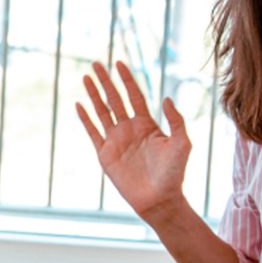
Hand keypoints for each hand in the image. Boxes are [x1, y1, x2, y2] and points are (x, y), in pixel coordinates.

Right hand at [75, 60, 192, 223]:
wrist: (159, 199)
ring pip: (102, 111)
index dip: (127, 79)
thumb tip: (166, 98)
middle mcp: (130, 129)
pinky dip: (86, 119)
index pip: (134, 95)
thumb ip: (176, 120)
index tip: (119, 63)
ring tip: (86, 77)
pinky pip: (93, 133)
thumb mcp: (182, 143)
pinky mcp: (105, 154)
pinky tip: (79, 105)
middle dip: (106, 81)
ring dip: (94, 94)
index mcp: (147, 124)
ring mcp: (116, 141)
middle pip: (115, 99)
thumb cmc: (174, 173)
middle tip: (96, 63)